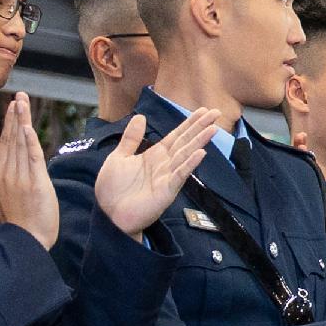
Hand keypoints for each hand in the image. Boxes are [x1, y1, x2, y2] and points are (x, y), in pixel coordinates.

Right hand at [0, 94, 59, 249]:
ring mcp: (20, 177)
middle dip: (15, 115)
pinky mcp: (35, 182)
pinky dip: (29, 140)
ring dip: (22, 121)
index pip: (3, 143)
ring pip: (20, 143)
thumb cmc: (14, 221)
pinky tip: (27, 126)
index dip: (8, 123)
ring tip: (23, 102)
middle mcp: (7, 172)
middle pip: (11, 138)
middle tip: (20, 95)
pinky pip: (31, 156)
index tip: (13, 106)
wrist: (26, 240)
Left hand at [87, 106, 233, 237]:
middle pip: (185, 142)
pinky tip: (201, 153)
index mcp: (154, 155)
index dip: (189, 123)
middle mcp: (164, 164)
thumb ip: (131, 138)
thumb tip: (140, 116)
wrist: (109, 215)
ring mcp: (167, 177)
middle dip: (200, 127)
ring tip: (213, 129)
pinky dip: (190, 164)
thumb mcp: (118, 157)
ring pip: (186, 155)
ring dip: (199, 142)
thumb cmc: (113, 189)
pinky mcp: (166, 191)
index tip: (203, 110)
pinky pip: (180, 175)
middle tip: (216, 112)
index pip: (176, 135)